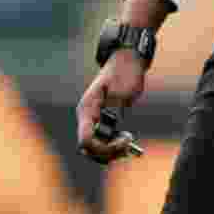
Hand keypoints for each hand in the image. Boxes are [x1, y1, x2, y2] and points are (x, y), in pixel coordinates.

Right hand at [76, 50, 149, 164]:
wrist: (126, 60)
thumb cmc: (125, 72)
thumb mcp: (123, 90)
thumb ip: (115, 109)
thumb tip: (113, 127)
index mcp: (88, 109)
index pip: (85, 139)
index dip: (102, 148)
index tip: (123, 140)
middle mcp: (87, 116)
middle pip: (88, 148)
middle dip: (107, 152)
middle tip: (127, 144)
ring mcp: (93, 118)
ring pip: (95, 146)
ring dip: (110, 151)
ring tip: (128, 144)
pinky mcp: (101, 119)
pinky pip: (102, 139)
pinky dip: (113, 144)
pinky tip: (127, 140)